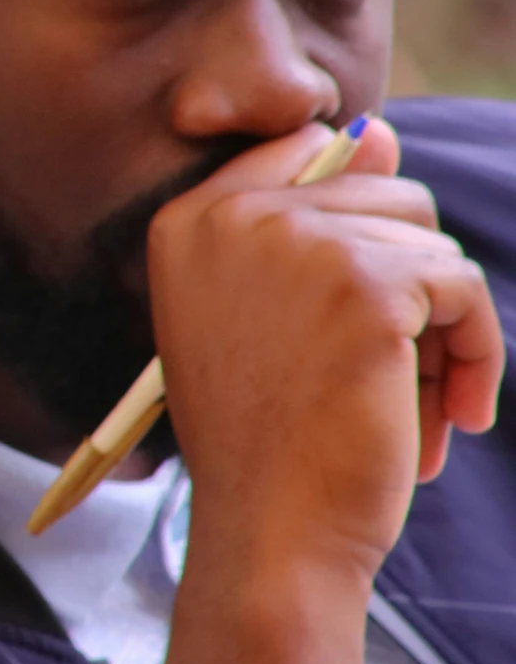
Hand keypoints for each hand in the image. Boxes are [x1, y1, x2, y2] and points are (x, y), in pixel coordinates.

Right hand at [150, 118, 502, 663]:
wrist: (269, 531)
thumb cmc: (265, 441)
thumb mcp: (265, 321)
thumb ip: (309, 225)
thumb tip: (379, 132)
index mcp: (187, 222)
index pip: (298, 152)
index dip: (348, 220)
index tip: (352, 305)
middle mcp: (230, 214)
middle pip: (380, 194)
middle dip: (407, 285)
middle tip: (394, 376)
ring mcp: (296, 239)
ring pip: (427, 239)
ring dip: (444, 326)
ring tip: (417, 403)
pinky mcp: (364, 278)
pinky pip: (462, 285)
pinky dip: (477, 353)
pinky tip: (452, 415)